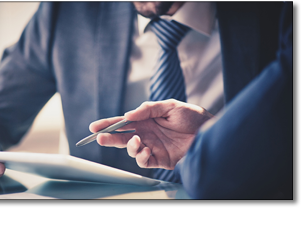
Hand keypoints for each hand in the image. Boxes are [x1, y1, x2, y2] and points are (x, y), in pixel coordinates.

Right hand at [89, 99, 213, 169]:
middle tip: (100, 138)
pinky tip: (146, 150)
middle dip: (109, 138)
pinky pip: (144, 161)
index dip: (109, 124)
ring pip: (131, 150)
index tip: (95, 126)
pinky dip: (141, 157)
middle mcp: (147, 133)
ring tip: (137, 140)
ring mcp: (152, 146)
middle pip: (122, 137)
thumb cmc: (192, 116)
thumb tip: (128, 115)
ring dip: (129, 146)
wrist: (210, 131)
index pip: (123, 122)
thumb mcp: (170, 106)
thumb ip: (148, 109)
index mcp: (146, 120)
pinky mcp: (160, 159)